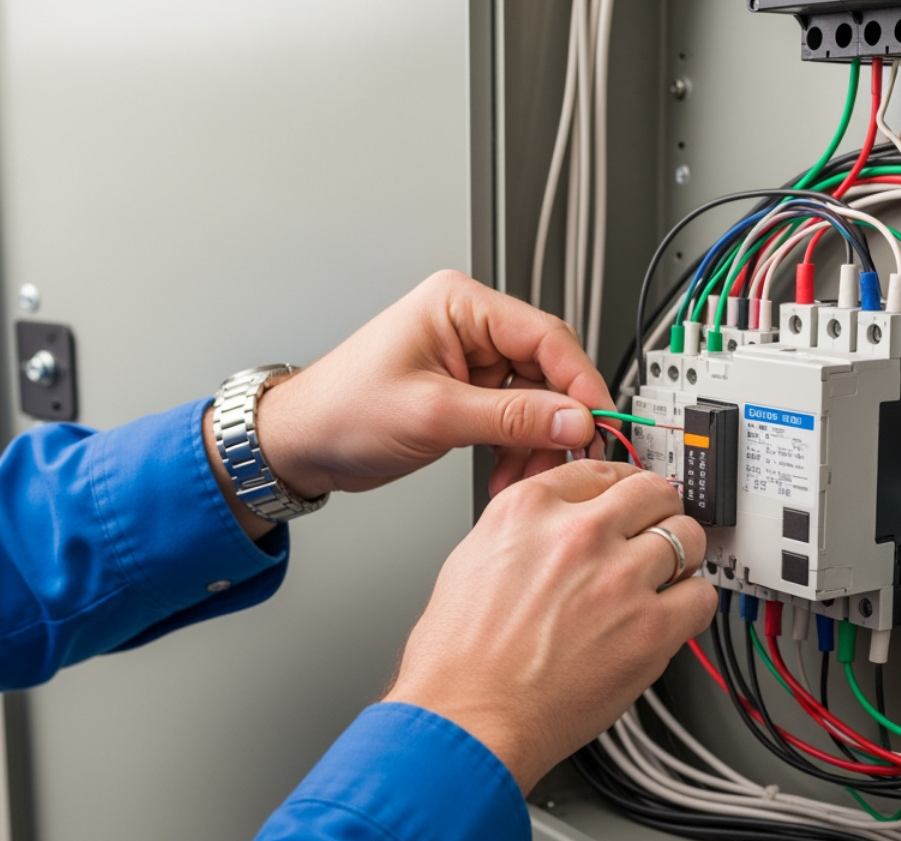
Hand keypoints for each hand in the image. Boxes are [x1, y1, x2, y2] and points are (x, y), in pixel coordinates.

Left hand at [259, 270, 610, 496]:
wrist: (300, 443)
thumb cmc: (341, 410)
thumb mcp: (434, 416)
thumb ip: (512, 417)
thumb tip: (573, 418)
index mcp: (460, 305)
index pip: (547, 336)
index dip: (580, 381)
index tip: (600, 421)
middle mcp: (470, 326)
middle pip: (548, 369)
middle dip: (557, 420)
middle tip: (568, 457)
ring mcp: (469, 360)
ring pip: (535, 400)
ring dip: (535, 443)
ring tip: (521, 476)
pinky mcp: (466, 392)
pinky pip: (514, 418)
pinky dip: (516, 449)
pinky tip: (506, 475)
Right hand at [384, 460, 716, 791]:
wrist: (468, 718)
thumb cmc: (459, 657)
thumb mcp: (473, 558)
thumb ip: (527, 531)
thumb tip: (562, 527)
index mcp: (529, 510)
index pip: (599, 470)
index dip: (621, 486)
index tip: (628, 500)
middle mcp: (578, 534)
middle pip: (652, 492)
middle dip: (658, 510)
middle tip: (657, 528)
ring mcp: (619, 579)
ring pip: (687, 537)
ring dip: (682, 555)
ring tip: (668, 573)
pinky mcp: (650, 628)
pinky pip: (701, 596)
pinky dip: (693, 602)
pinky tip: (673, 614)